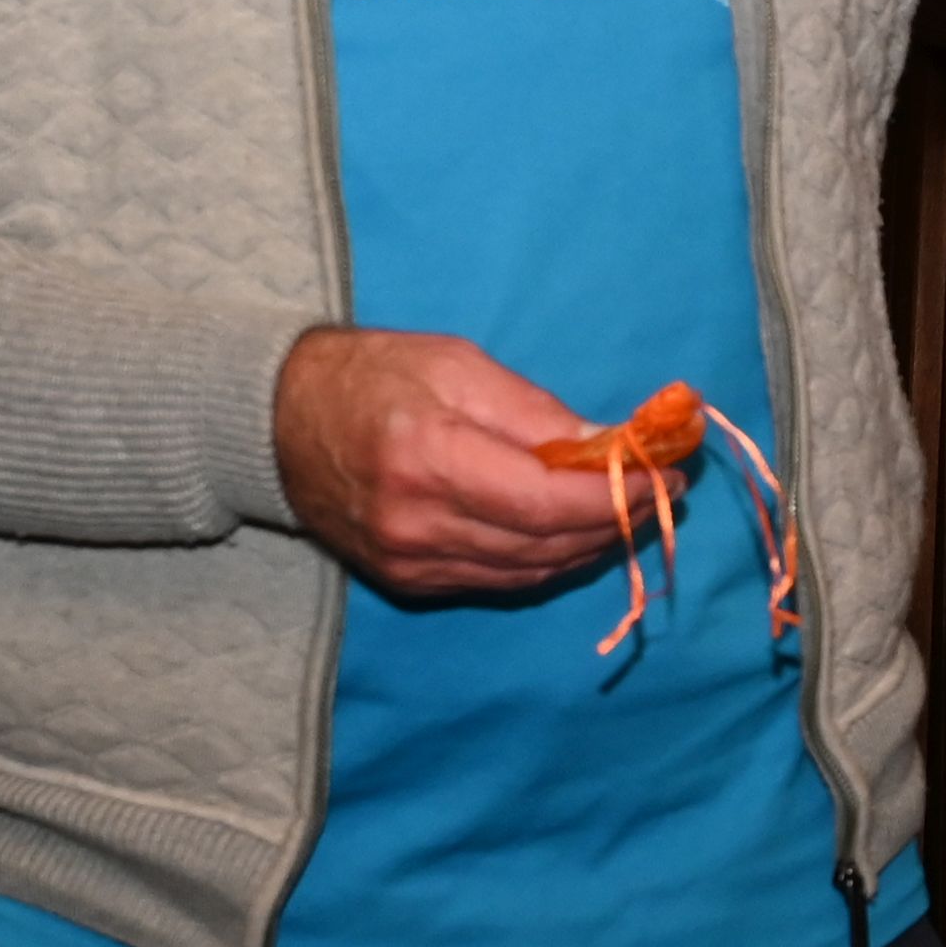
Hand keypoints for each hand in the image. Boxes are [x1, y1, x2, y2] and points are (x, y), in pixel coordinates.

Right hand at [270, 326, 641, 601]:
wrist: (277, 423)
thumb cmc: (371, 375)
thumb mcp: (456, 364)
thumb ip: (534, 413)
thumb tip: (610, 448)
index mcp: (427, 458)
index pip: (547, 501)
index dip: (618, 494)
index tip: (668, 472)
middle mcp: (417, 524)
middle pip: (547, 543)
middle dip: (618, 517)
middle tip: (665, 486)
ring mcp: (410, 562)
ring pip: (531, 571)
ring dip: (592, 543)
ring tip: (632, 506)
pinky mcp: (409, 581)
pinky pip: (501, 580)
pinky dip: (550, 558)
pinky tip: (578, 529)